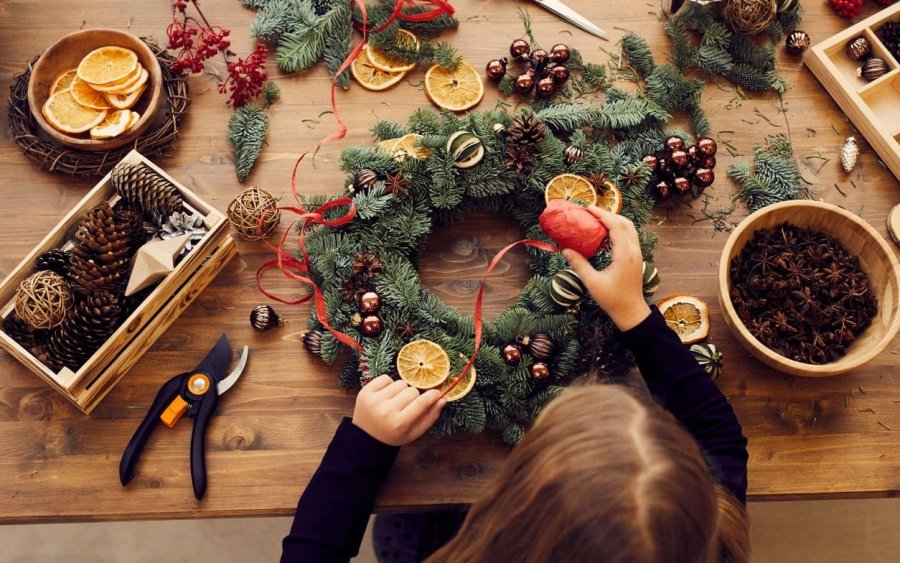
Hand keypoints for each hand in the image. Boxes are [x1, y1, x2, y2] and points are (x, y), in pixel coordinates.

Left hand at [352, 374, 445, 445]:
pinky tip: (386, 395)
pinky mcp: (365, 392)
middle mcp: (386, 411)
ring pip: (400, 383)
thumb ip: (431, 416)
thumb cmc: (394, 434)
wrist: (366, 437)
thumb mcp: (414, 432)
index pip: (422, 402)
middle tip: (407, 405)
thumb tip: (442, 398)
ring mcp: (374, 401)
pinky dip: (389, 384)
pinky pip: (385, 378)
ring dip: (401, 390)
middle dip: (414, 396)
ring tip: (395, 401)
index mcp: (399, 423)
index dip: (432, 395)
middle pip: (412, 391)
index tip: (436, 393)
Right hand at [562, 207, 650, 330]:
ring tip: (597, 220)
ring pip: (630, 229)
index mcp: (624, 255)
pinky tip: (604, 235)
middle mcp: (634, 251)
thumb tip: (565, 249)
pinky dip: (618, 230)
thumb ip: (579, 264)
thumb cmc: (612, 299)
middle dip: (609, 214)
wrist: (630, 311)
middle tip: (591, 212)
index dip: (603, 215)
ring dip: (615, 221)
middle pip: (626, 223)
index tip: (588, 208)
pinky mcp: (636, 258)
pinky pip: (629, 237)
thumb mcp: (592, 283)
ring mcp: (637, 254)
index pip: (616, 227)